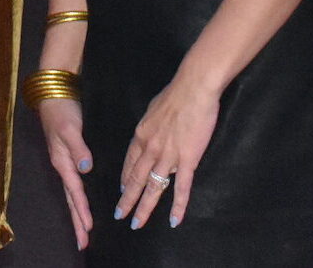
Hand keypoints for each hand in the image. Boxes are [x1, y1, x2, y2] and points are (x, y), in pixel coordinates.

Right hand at [38, 97, 93, 248]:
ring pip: (71, 193)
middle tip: (83, 243)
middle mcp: (62, 165)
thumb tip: (86, 169)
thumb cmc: (61, 110)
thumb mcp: (70, 128)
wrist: (53, 92)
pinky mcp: (68, 155)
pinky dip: (77, 197)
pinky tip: (82, 202)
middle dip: (76, 221)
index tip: (89, 228)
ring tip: (83, 230)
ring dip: (77, 212)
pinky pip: (73, 183)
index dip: (82, 209)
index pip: (74, 191)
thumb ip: (79, 148)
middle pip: (70, 198)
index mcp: (62, 161)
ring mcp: (64, 161)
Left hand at [113, 72, 219, 229]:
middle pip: (136, 179)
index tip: (122, 190)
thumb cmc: (175, 94)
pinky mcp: (187, 159)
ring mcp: (168, 155)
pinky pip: (181, 188)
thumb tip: (151, 133)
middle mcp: (150, 148)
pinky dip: (177, 206)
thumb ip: (151, 126)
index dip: (125, 178)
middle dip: (127, 199)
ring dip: (144, 207)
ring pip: (153, 187)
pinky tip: (174, 220)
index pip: (130, 162)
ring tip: (137, 223)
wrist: (193, 88)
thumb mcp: (153, 109)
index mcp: (141, 134)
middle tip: (119, 215)